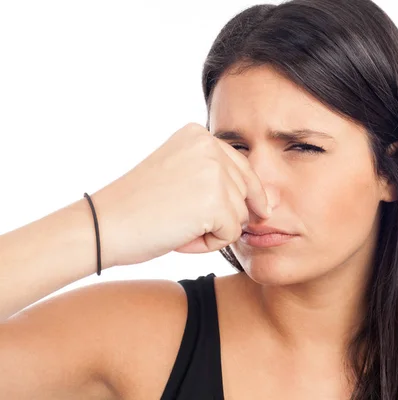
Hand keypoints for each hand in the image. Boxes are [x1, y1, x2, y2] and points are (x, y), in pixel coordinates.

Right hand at [91, 122, 270, 267]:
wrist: (104, 225)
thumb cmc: (136, 207)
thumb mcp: (178, 173)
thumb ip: (213, 175)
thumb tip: (266, 202)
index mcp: (198, 134)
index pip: (243, 167)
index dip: (250, 194)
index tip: (260, 211)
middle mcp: (209, 146)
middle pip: (247, 191)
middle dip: (226, 215)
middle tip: (187, 222)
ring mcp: (214, 172)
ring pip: (240, 215)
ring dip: (214, 230)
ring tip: (177, 227)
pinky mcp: (216, 201)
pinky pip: (231, 234)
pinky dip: (209, 245)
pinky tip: (180, 238)